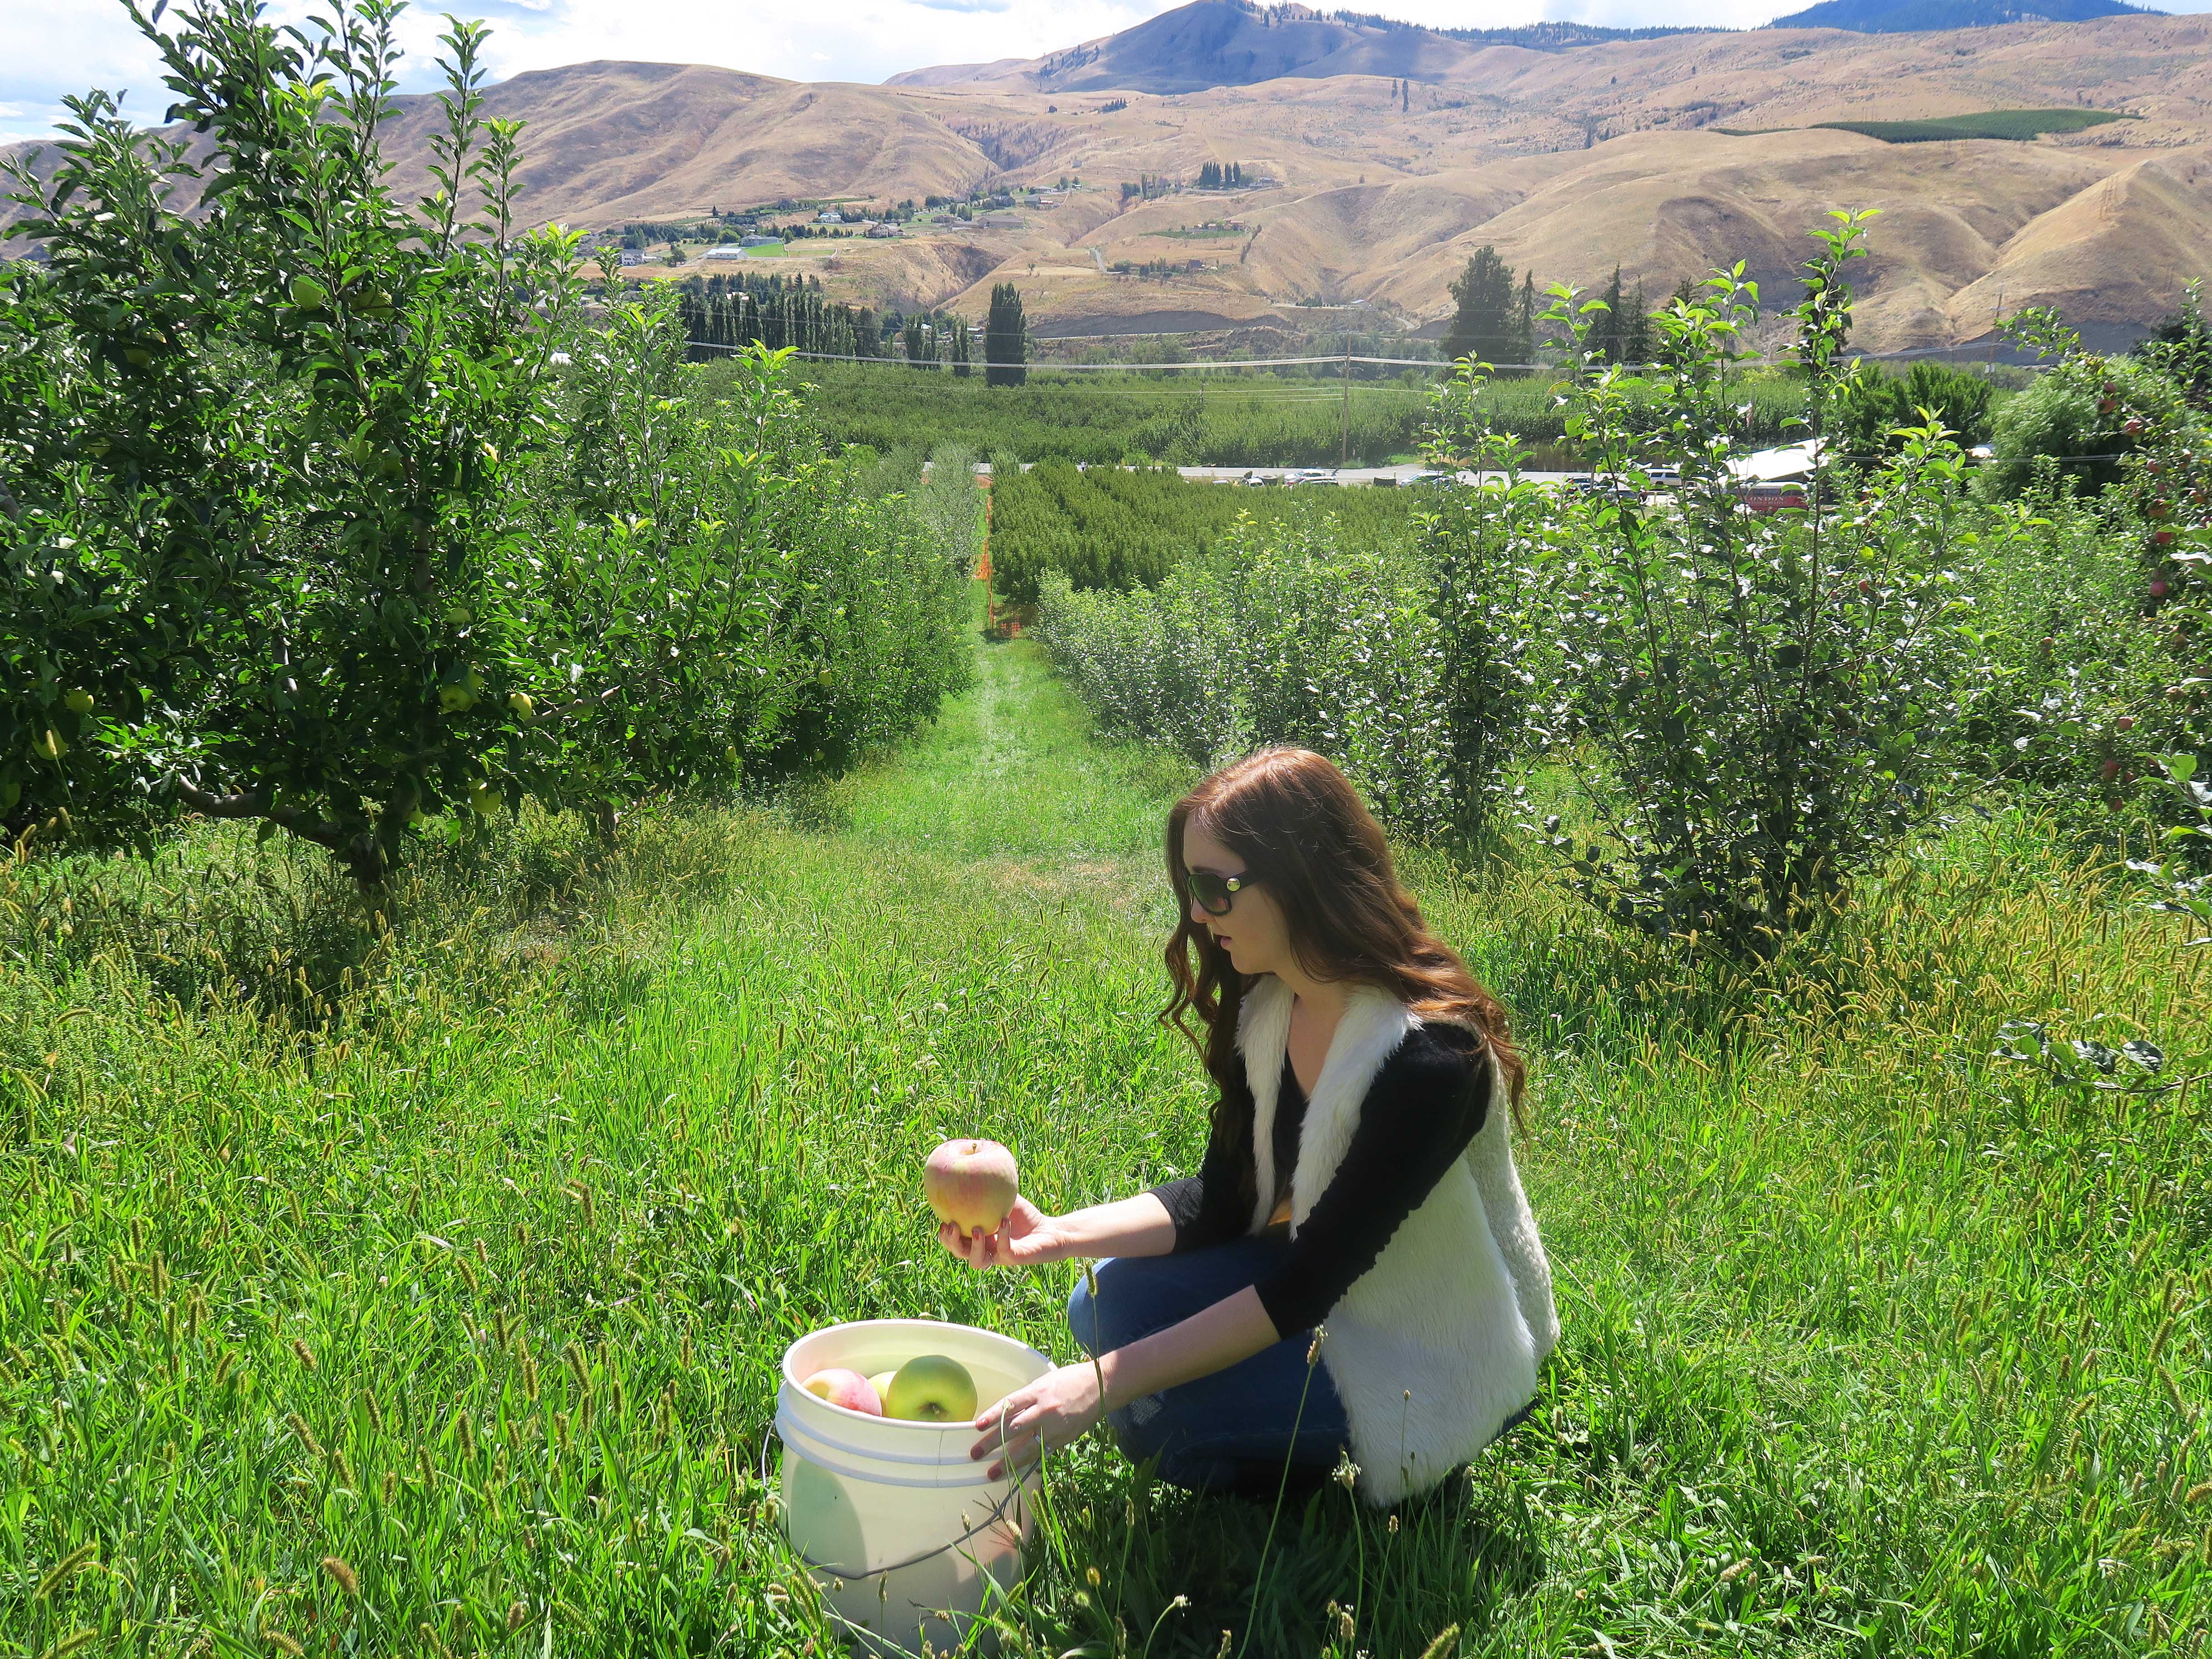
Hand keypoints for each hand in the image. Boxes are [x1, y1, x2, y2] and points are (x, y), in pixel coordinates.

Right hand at [937, 1196, 1059, 1269]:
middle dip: (951, 1243)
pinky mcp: (1014, 1258)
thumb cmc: (1022, 1214)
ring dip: (974, 1248)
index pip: (954, 1241)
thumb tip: (972, 1165)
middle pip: (960, 1253)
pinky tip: (1004, 1220)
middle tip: (952, 1226)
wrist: (1047, 1230)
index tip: (942, 1220)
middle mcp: (984, 1249)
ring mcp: (998, 1256)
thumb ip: (986, 1188)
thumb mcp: (1001, 1198)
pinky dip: (1003, 1236)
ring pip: (977, 1262)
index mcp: (976, 1238)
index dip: (944, 1235)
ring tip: (977, 1230)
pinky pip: (1004, 1250)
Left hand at [970, 1361, 1106, 1477]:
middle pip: (1013, 1428)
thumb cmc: (1070, 1380)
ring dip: (1007, 1461)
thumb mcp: (1045, 1382)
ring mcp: (1055, 1426)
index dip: (992, 1415)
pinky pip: (1042, 1453)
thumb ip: (1027, 1398)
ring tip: (991, 1472)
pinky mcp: (1064, 1439)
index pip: (1010, 1404)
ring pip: (1027, 1447)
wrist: (1101, 1386)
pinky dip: (1027, 1463)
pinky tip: (1016, 1471)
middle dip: (992, 1442)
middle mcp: (1044, 1409)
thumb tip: (1005, 1414)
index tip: (977, 1426)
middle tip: (975, 1453)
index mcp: (1038, 1391)